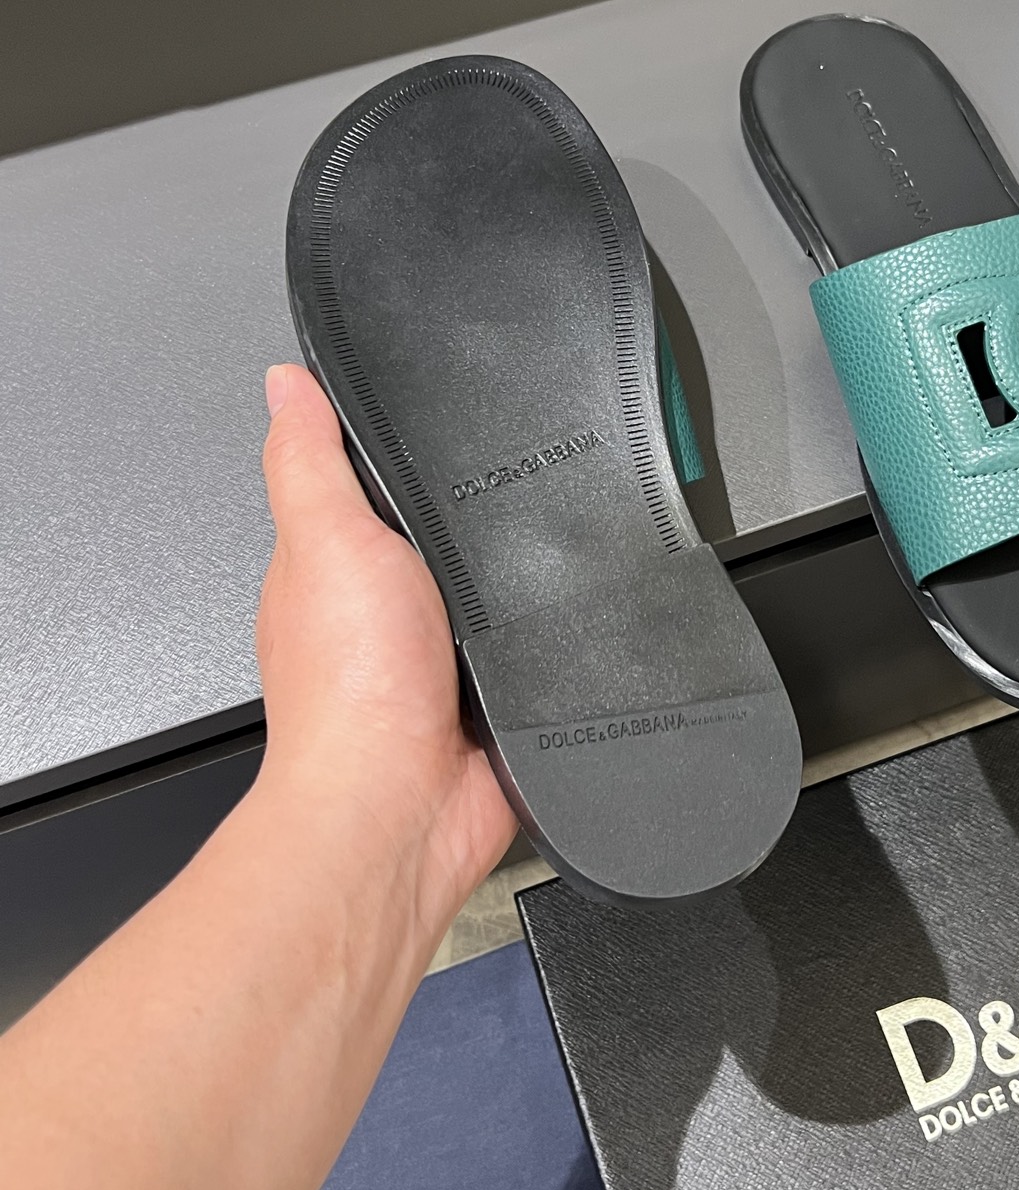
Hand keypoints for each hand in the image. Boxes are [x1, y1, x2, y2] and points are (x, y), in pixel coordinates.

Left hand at [256, 365, 515, 939]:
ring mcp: (444, 654)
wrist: (402, 808)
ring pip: (500, 581)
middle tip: (516, 479)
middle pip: (447, 526)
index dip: (405, 443)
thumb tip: (285, 382)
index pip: (372, 479)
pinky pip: (539, 641)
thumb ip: (309, 460)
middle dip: (482, 507)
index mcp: (336, 565)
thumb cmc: (349, 689)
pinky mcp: (498, 692)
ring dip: (524, 572)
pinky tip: (561, 614)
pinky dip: (553, 630)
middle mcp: (387, 609)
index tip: (448, 403)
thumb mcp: (324, 539)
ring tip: (546, 546)